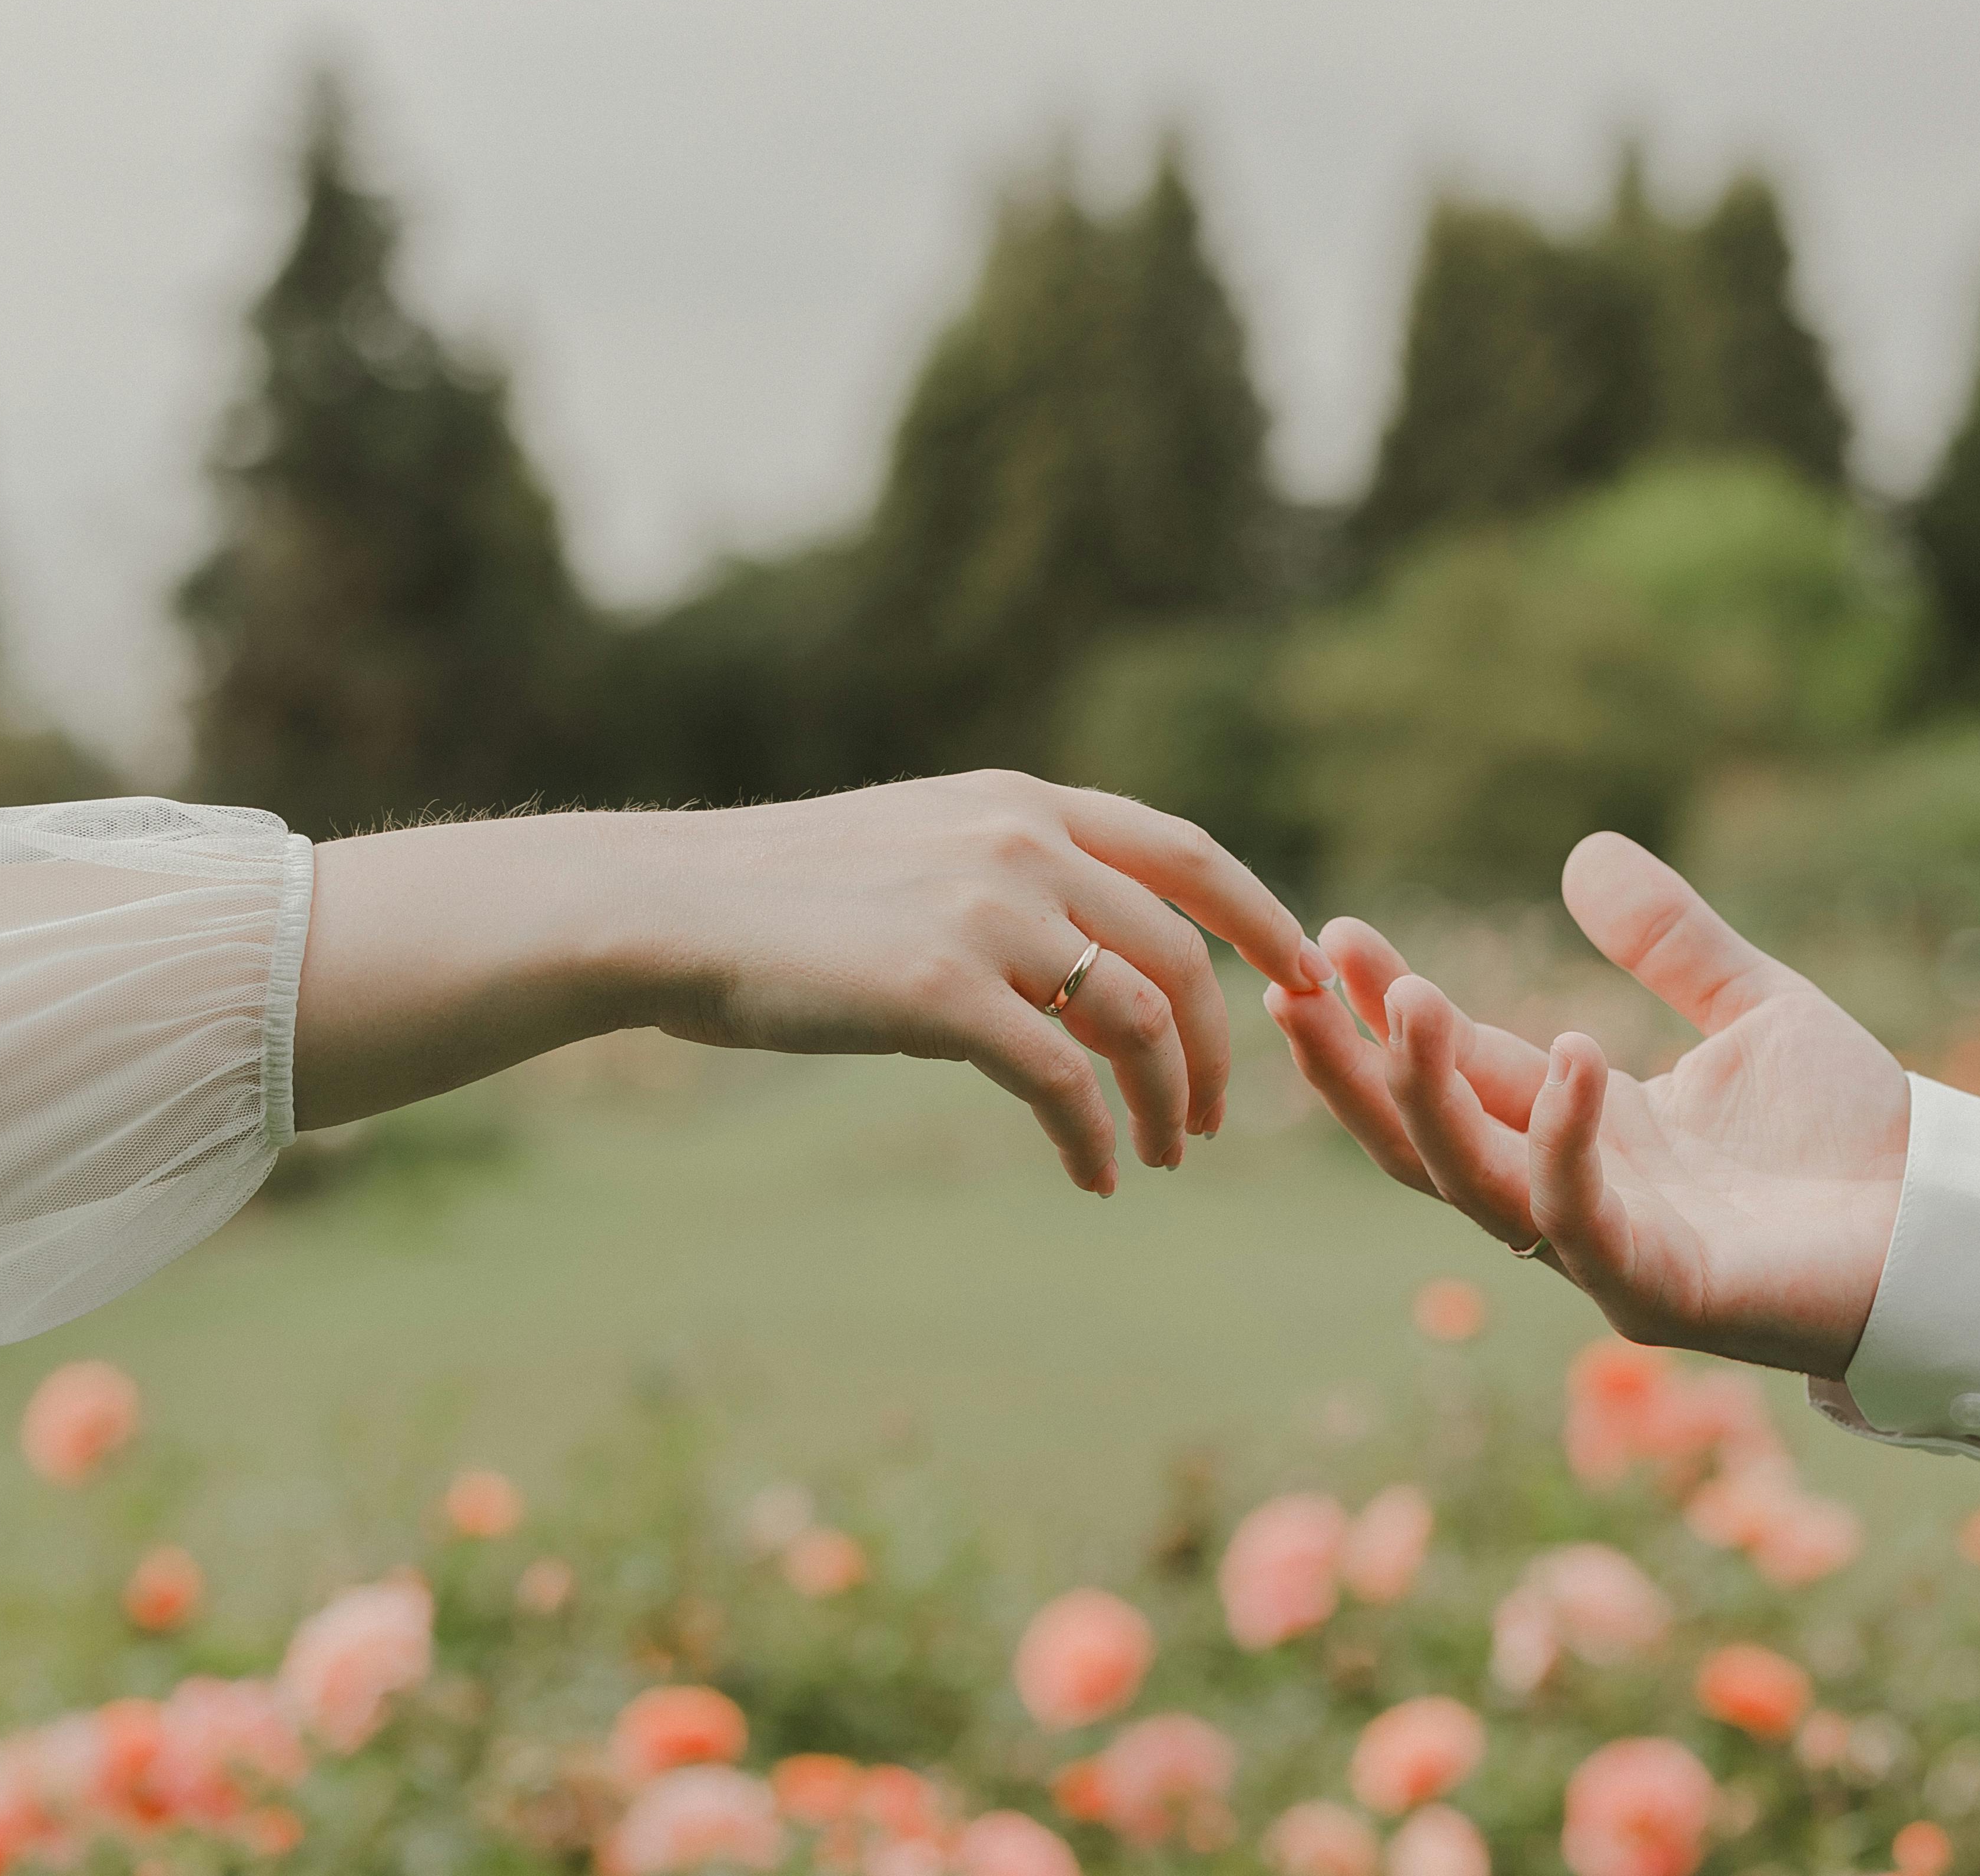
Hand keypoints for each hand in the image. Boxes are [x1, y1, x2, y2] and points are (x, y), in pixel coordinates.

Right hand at [296, 771, 1335, 1193]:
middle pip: (1181, 952)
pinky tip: (1095, 1175)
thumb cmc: (787, 898)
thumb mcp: (922, 850)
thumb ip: (1016, 882)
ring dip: (1168, 1099)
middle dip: (1218, 1043)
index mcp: (1024, 805)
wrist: (672, 909)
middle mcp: (1021, 843)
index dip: (1264, 917)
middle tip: (1218, 1115)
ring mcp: (986, 913)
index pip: (1190, 852)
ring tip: (1164, 1154)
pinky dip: (1095, 1137)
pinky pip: (1064, 1081)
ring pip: (1138, 1017)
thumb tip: (1091, 963)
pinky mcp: (943, 992)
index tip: (1307, 978)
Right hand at [1267, 832, 1905, 1379]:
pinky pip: (1582, 1221)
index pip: (1459, 1067)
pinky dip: (1564, 1141)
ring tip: (1407, 999)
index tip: (1336, 935)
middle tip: (1296, 980)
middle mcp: (1574, 1197)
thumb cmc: (1856, 1138)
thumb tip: (1585, 852)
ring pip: (1475, 1181)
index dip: (1390, 1007)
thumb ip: (1671, 942)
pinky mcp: (1660, 1292)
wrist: (1949, 1226)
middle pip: (1425, 1138)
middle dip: (1354, 1066)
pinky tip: (1569, 1055)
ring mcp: (1608, 1251)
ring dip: (1426, 1095)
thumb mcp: (1756, 1009)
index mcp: (1584, 1131)